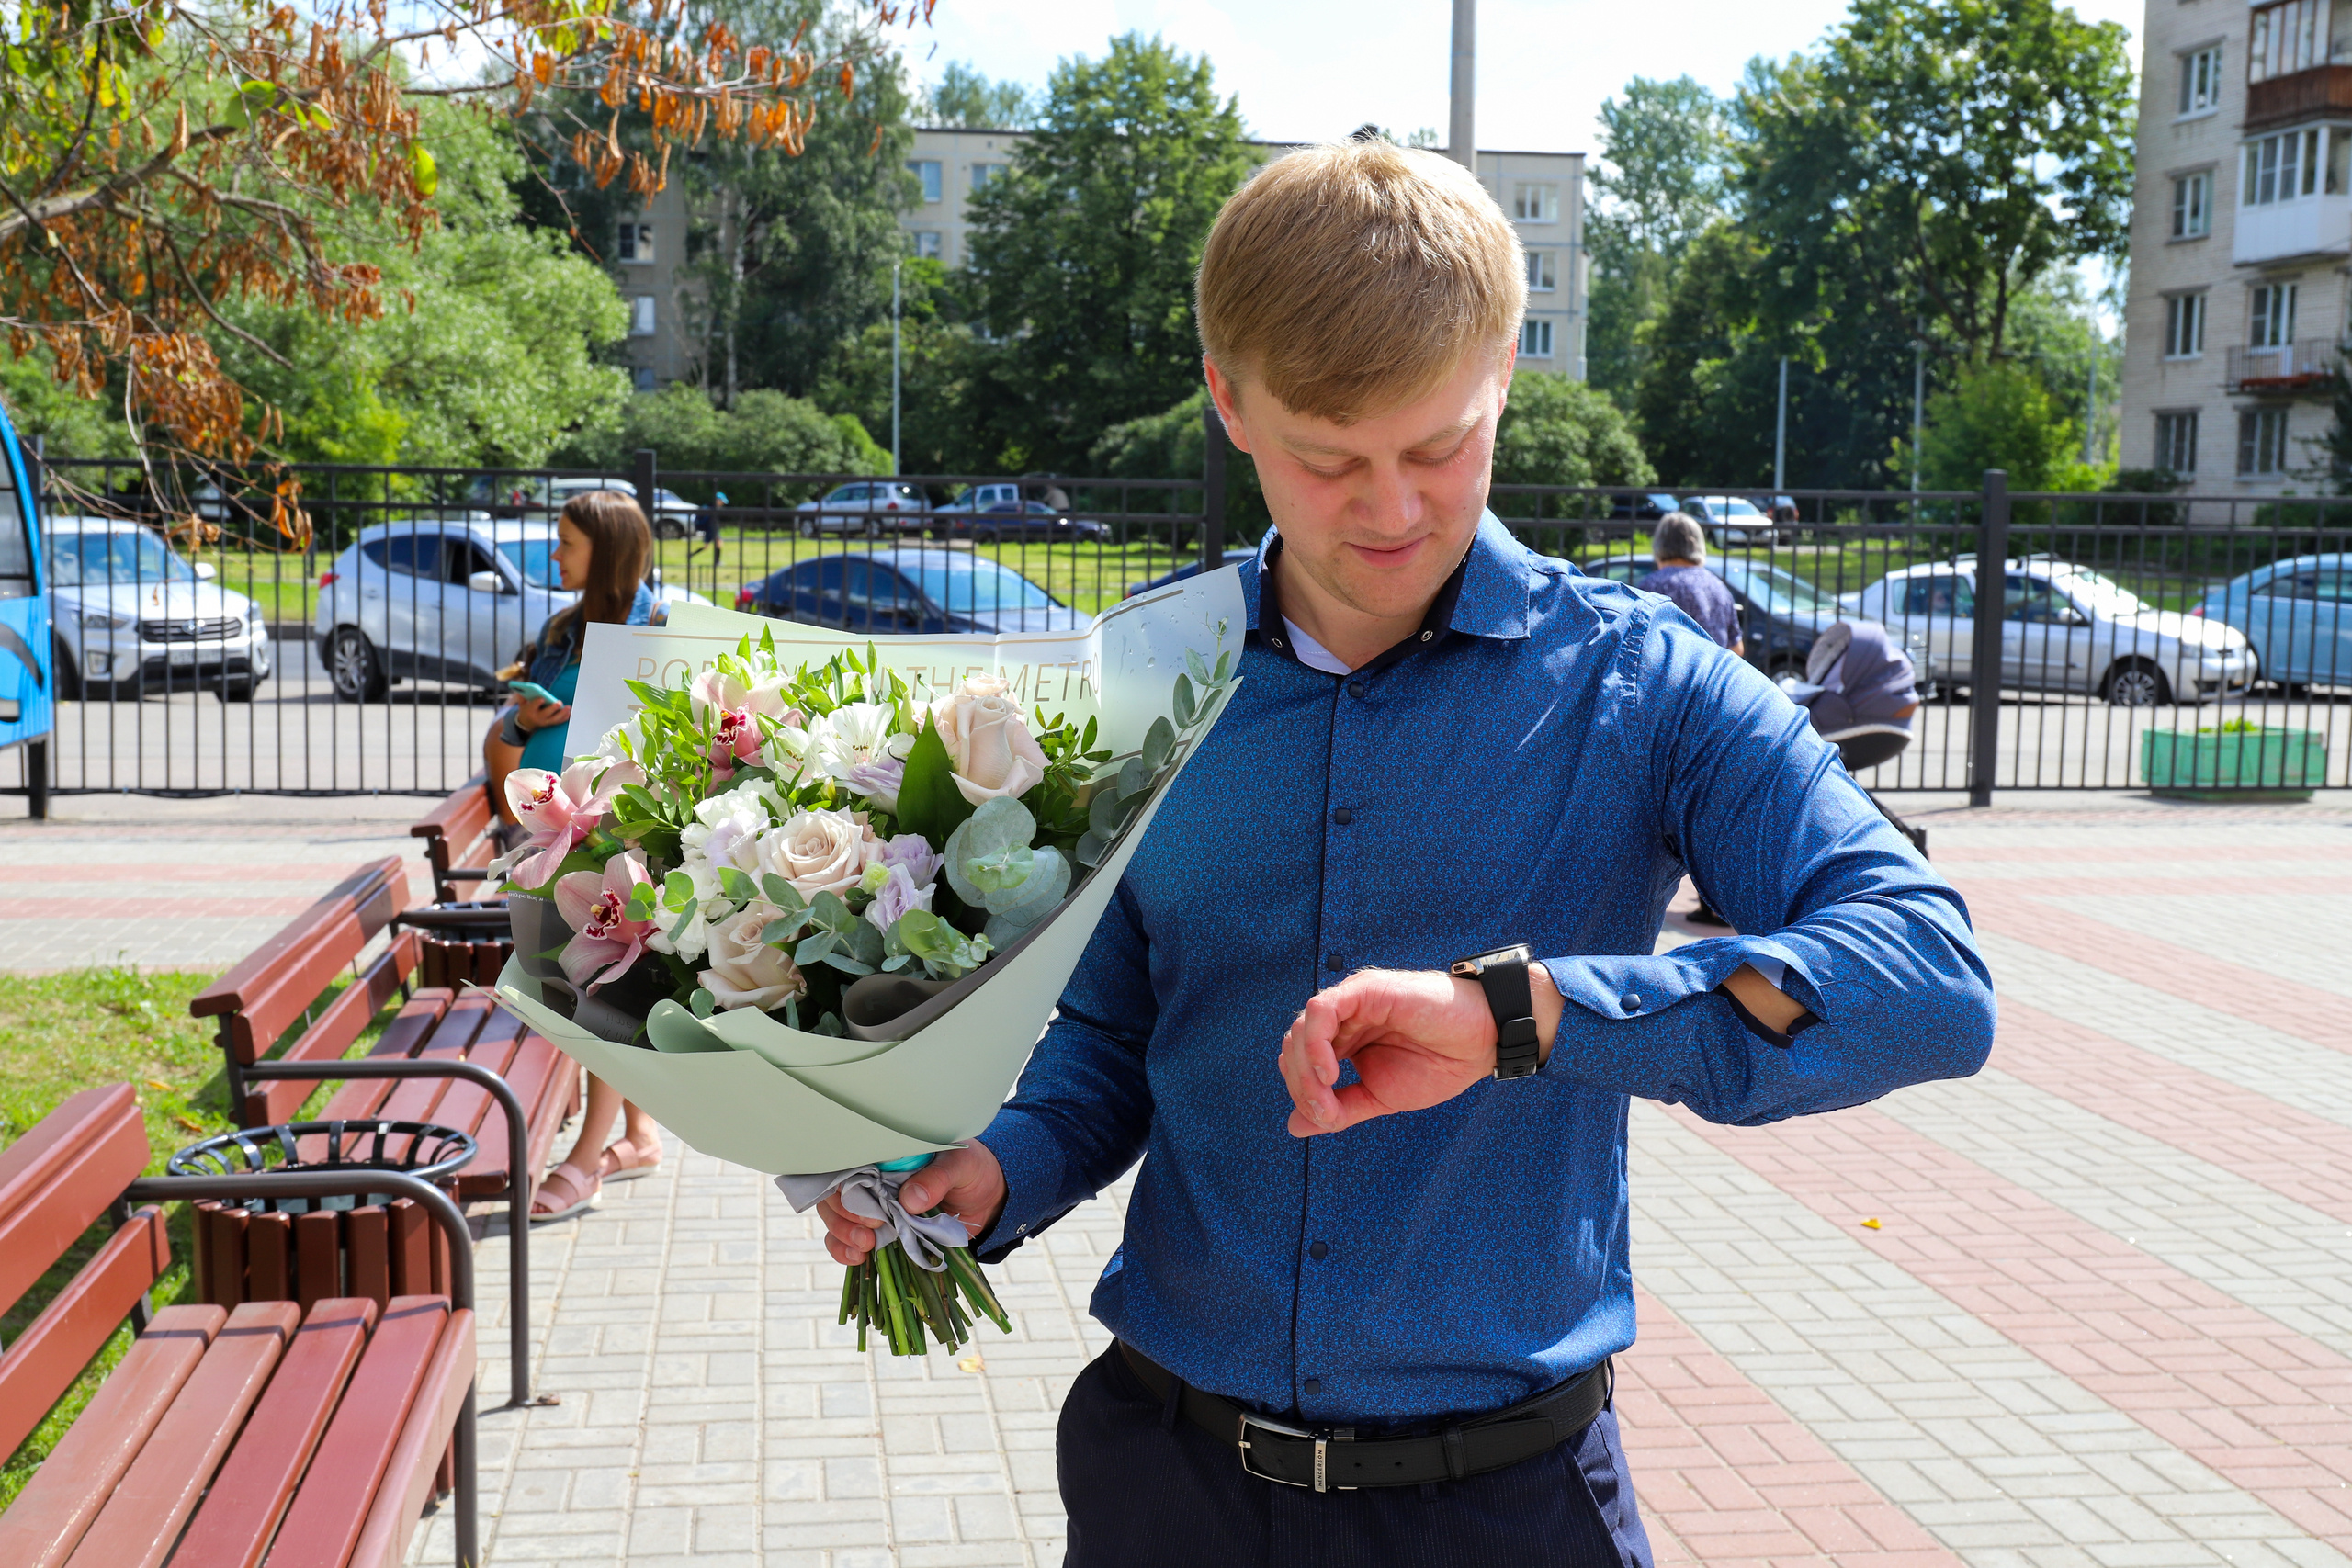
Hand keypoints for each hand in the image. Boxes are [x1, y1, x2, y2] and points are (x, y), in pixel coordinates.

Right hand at [516, 696, 569, 731]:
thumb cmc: (526, 709)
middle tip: (559, 703)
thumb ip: (521, 697)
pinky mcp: (549, 724)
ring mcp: (544, 722)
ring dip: (562, 713)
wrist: (526, 723)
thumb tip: (519, 690)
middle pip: (546, 713)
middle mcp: (537, 718)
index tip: (542, 698)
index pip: (533, 706)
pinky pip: (558, 722)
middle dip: (552, 708)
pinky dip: (564, 718)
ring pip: (554, 719)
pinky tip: (569, 713)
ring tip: (568, 707)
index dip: (537, 702)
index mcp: (529, 711)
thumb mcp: (522, 704)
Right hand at [819, 1141, 1005, 1264]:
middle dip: (845, 1215)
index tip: (870, 1207)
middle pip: (836, 1193)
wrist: (988, 1199)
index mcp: (886, 1154)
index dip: (848, 1185)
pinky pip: (846, 1240)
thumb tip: (911, 1199)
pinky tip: (858, 1258)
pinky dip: (844, 1250)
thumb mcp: (961, 1166)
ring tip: (865, 1246)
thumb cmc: (971, 1171)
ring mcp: (873, 1206)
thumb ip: (938, 1177)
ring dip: (842, 1234)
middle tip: (872, 1230)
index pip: (848, 1163)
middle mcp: (872, 1179)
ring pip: (835, 1217)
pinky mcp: (878, 1231)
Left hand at [1280, 969, 1517, 1136]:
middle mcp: (1344, 1017)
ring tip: (1327, 1093)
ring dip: (1305, 1069)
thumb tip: (1293, 1126)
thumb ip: (1340, 1109)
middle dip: (1301, 1084)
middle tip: (1325, 1111)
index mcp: (1345, 1039)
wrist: (1483, 1042)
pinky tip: (1331, 1072)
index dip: (1302, 1092)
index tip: (1326, 1118)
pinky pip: (1321, 1011)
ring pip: (1301, 1028)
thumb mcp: (1381, 1097)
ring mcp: (1352, 1001)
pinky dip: (1315, 1043)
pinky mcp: (1365, 990)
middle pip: (1293, 1046)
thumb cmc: (1440, 1063)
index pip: (1299, 1062)